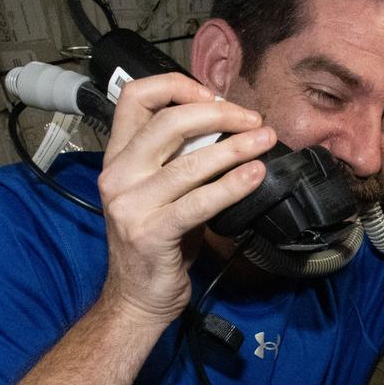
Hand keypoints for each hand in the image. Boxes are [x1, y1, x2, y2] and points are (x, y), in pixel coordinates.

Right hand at [96, 72, 276, 323]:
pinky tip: (255, 176)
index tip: (214, 97)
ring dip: (235, 148)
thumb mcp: (161, 191)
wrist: (137, 298)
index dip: (176, 86)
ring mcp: (131, 205)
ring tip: (266, 141)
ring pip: (189, 162)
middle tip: (253, 120)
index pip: (134, 97)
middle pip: (168, 121)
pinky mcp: (151, 233)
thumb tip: (228, 126)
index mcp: (117, 157)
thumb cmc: (156, 242)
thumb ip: (180, 158)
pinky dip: (231, 186)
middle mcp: (118, 175)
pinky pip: (198, 202)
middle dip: (218, 114)